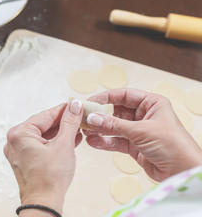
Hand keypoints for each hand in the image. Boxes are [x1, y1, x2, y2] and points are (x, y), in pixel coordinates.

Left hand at [4, 100, 83, 215]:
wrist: (44, 203)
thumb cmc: (50, 178)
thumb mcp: (63, 145)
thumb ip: (69, 123)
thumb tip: (75, 106)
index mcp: (19, 134)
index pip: (45, 115)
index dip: (63, 110)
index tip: (76, 105)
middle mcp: (15, 141)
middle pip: (43, 125)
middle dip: (63, 122)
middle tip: (79, 116)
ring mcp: (18, 151)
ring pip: (43, 135)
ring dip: (60, 132)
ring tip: (78, 128)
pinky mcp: (24, 160)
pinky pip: (40, 145)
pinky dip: (54, 142)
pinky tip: (70, 139)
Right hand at [85, 88, 201, 181]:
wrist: (182, 171)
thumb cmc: (172, 145)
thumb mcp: (141, 131)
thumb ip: (114, 125)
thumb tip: (93, 118)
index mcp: (151, 104)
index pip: (124, 95)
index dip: (106, 97)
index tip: (90, 102)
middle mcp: (144, 115)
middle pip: (116, 111)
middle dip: (100, 115)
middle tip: (84, 118)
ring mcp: (138, 131)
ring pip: (113, 127)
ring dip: (100, 129)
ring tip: (86, 131)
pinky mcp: (134, 146)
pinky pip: (115, 141)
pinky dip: (104, 141)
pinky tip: (93, 142)